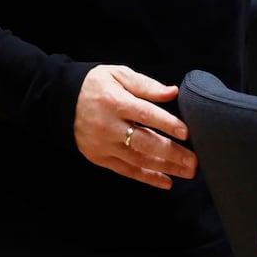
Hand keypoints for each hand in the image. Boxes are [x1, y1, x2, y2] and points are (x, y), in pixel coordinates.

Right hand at [73, 65, 195, 188]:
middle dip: (172, 153)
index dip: (167, 124)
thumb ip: (146, 85)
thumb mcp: (119, 75)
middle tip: (195, 161)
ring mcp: (103, 145)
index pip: (145, 114)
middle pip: (144, 142)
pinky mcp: (99, 158)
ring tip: (188, 172)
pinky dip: (147, 178)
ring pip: (138, 160)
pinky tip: (166, 182)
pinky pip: (126, 171)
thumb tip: (172, 92)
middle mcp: (108, 127)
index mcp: (115, 102)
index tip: (187, 133)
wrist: (61, 101)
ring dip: (165, 168)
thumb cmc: (97, 85)